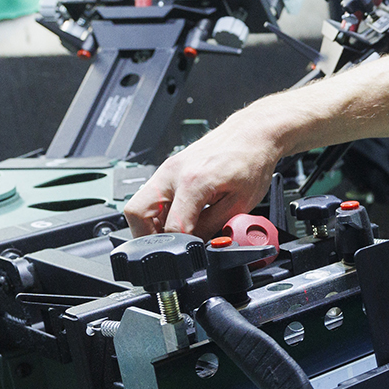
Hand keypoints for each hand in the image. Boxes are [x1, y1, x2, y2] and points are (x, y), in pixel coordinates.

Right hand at [124, 98, 301, 236]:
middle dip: (148, 236)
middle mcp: (173, 173)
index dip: (180, 246)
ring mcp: (167, 168)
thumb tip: (198, 245)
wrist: (252, 134)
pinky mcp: (169, 168)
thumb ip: (214, 227)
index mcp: (193, 182)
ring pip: (140, 203)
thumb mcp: (240, 204)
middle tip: (168, 247)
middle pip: (136, 213)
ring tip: (175, 233)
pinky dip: (159, 211)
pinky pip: (151, 194)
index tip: (189, 254)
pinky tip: (178, 217)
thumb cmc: (252, 162)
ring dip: (152, 223)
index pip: (171, 227)